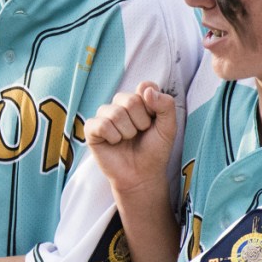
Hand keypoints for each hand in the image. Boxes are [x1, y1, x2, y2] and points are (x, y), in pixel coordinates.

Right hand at [84, 81, 177, 195]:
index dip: (152, 106)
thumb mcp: (169, 127)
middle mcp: (120, 104)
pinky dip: (113, 137)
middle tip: (140, 134)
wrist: (142, 175)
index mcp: (139, 99)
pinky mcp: (92, 129)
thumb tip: (145, 90)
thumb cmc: (155, 150)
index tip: (153, 122)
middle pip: (130, 100)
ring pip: (115, 113)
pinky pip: (101, 124)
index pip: (145, 87)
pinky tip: (115, 143)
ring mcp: (104, 115)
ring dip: (127, 132)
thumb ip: (166, 105)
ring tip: (128, 140)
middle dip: (140, 122)